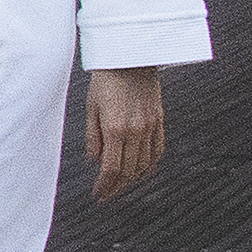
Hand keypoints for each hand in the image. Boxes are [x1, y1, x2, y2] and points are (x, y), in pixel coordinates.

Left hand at [85, 66, 167, 196]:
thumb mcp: (92, 108)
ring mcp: (150, 126)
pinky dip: (150, 164)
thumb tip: (94, 160)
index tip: (99, 194)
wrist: (130, 58)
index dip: (105, 185)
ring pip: (145, 164)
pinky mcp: (159, 120)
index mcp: (116, 129)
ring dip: (133, 178)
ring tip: (121, 183)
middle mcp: (136, 131)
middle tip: (107, 193)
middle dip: (117, 186)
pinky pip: (158, 150)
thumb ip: (94, 137)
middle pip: (129, 170)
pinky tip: (141, 169)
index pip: (112, 168)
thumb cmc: (106, 79)